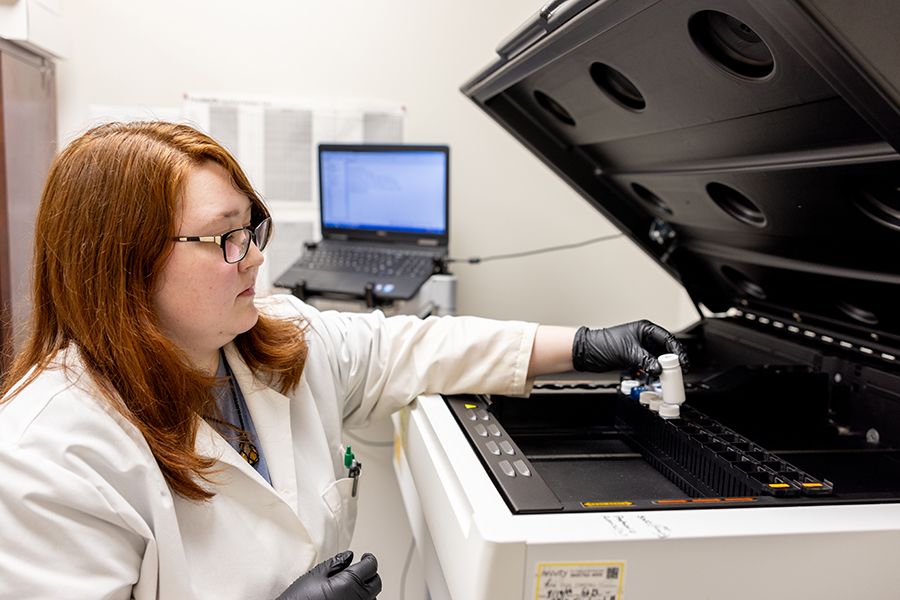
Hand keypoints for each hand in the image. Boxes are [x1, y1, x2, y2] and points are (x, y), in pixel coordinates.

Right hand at [276, 551, 380, 599]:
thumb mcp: (315, 575)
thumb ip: (335, 564)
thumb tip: (349, 556)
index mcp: (351, 584)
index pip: (371, 567)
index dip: (368, 559)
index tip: (365, 557)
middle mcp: (357, 599)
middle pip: (375, 583)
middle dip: (369, 574)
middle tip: (360, 569)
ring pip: (372, 599)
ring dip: (366, 590)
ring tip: (353, 585)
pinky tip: (349, 597)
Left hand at [572, 320, 687, 376]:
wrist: (587, 352)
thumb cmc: (602, 343)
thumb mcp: (628, 352)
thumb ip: (646, 360)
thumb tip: (659, 369)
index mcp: (645, 329)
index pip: (668, 339)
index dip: (677, 351)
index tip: (682, 363)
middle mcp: (644, 338)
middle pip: (665, 351)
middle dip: (671, 363)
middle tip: (676, 373)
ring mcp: (640, 349)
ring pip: (657, 360)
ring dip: (661, 370)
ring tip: (665, 379)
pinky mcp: (634, 360)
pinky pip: (649, 367)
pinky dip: (652, 373)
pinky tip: (653, 379)